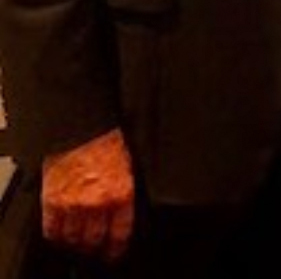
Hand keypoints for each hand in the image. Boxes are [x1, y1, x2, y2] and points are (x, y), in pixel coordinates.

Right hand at [41, 128, 134, 262]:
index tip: (113, 253)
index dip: (115, 248)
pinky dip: (55, 235)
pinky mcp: (52, 201)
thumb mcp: (128, 168)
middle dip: (94, 246)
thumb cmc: (107, 142)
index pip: (120, 233)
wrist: (82, 128)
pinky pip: (52, 230)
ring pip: (72, 238)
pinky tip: (60, 233)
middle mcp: (98, 203)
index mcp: (122, 193)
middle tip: (93, 247)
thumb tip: (122, 214)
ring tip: (76, 240)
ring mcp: (73, 204)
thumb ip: (124, 194)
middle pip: (94, 240)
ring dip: (74, 242)